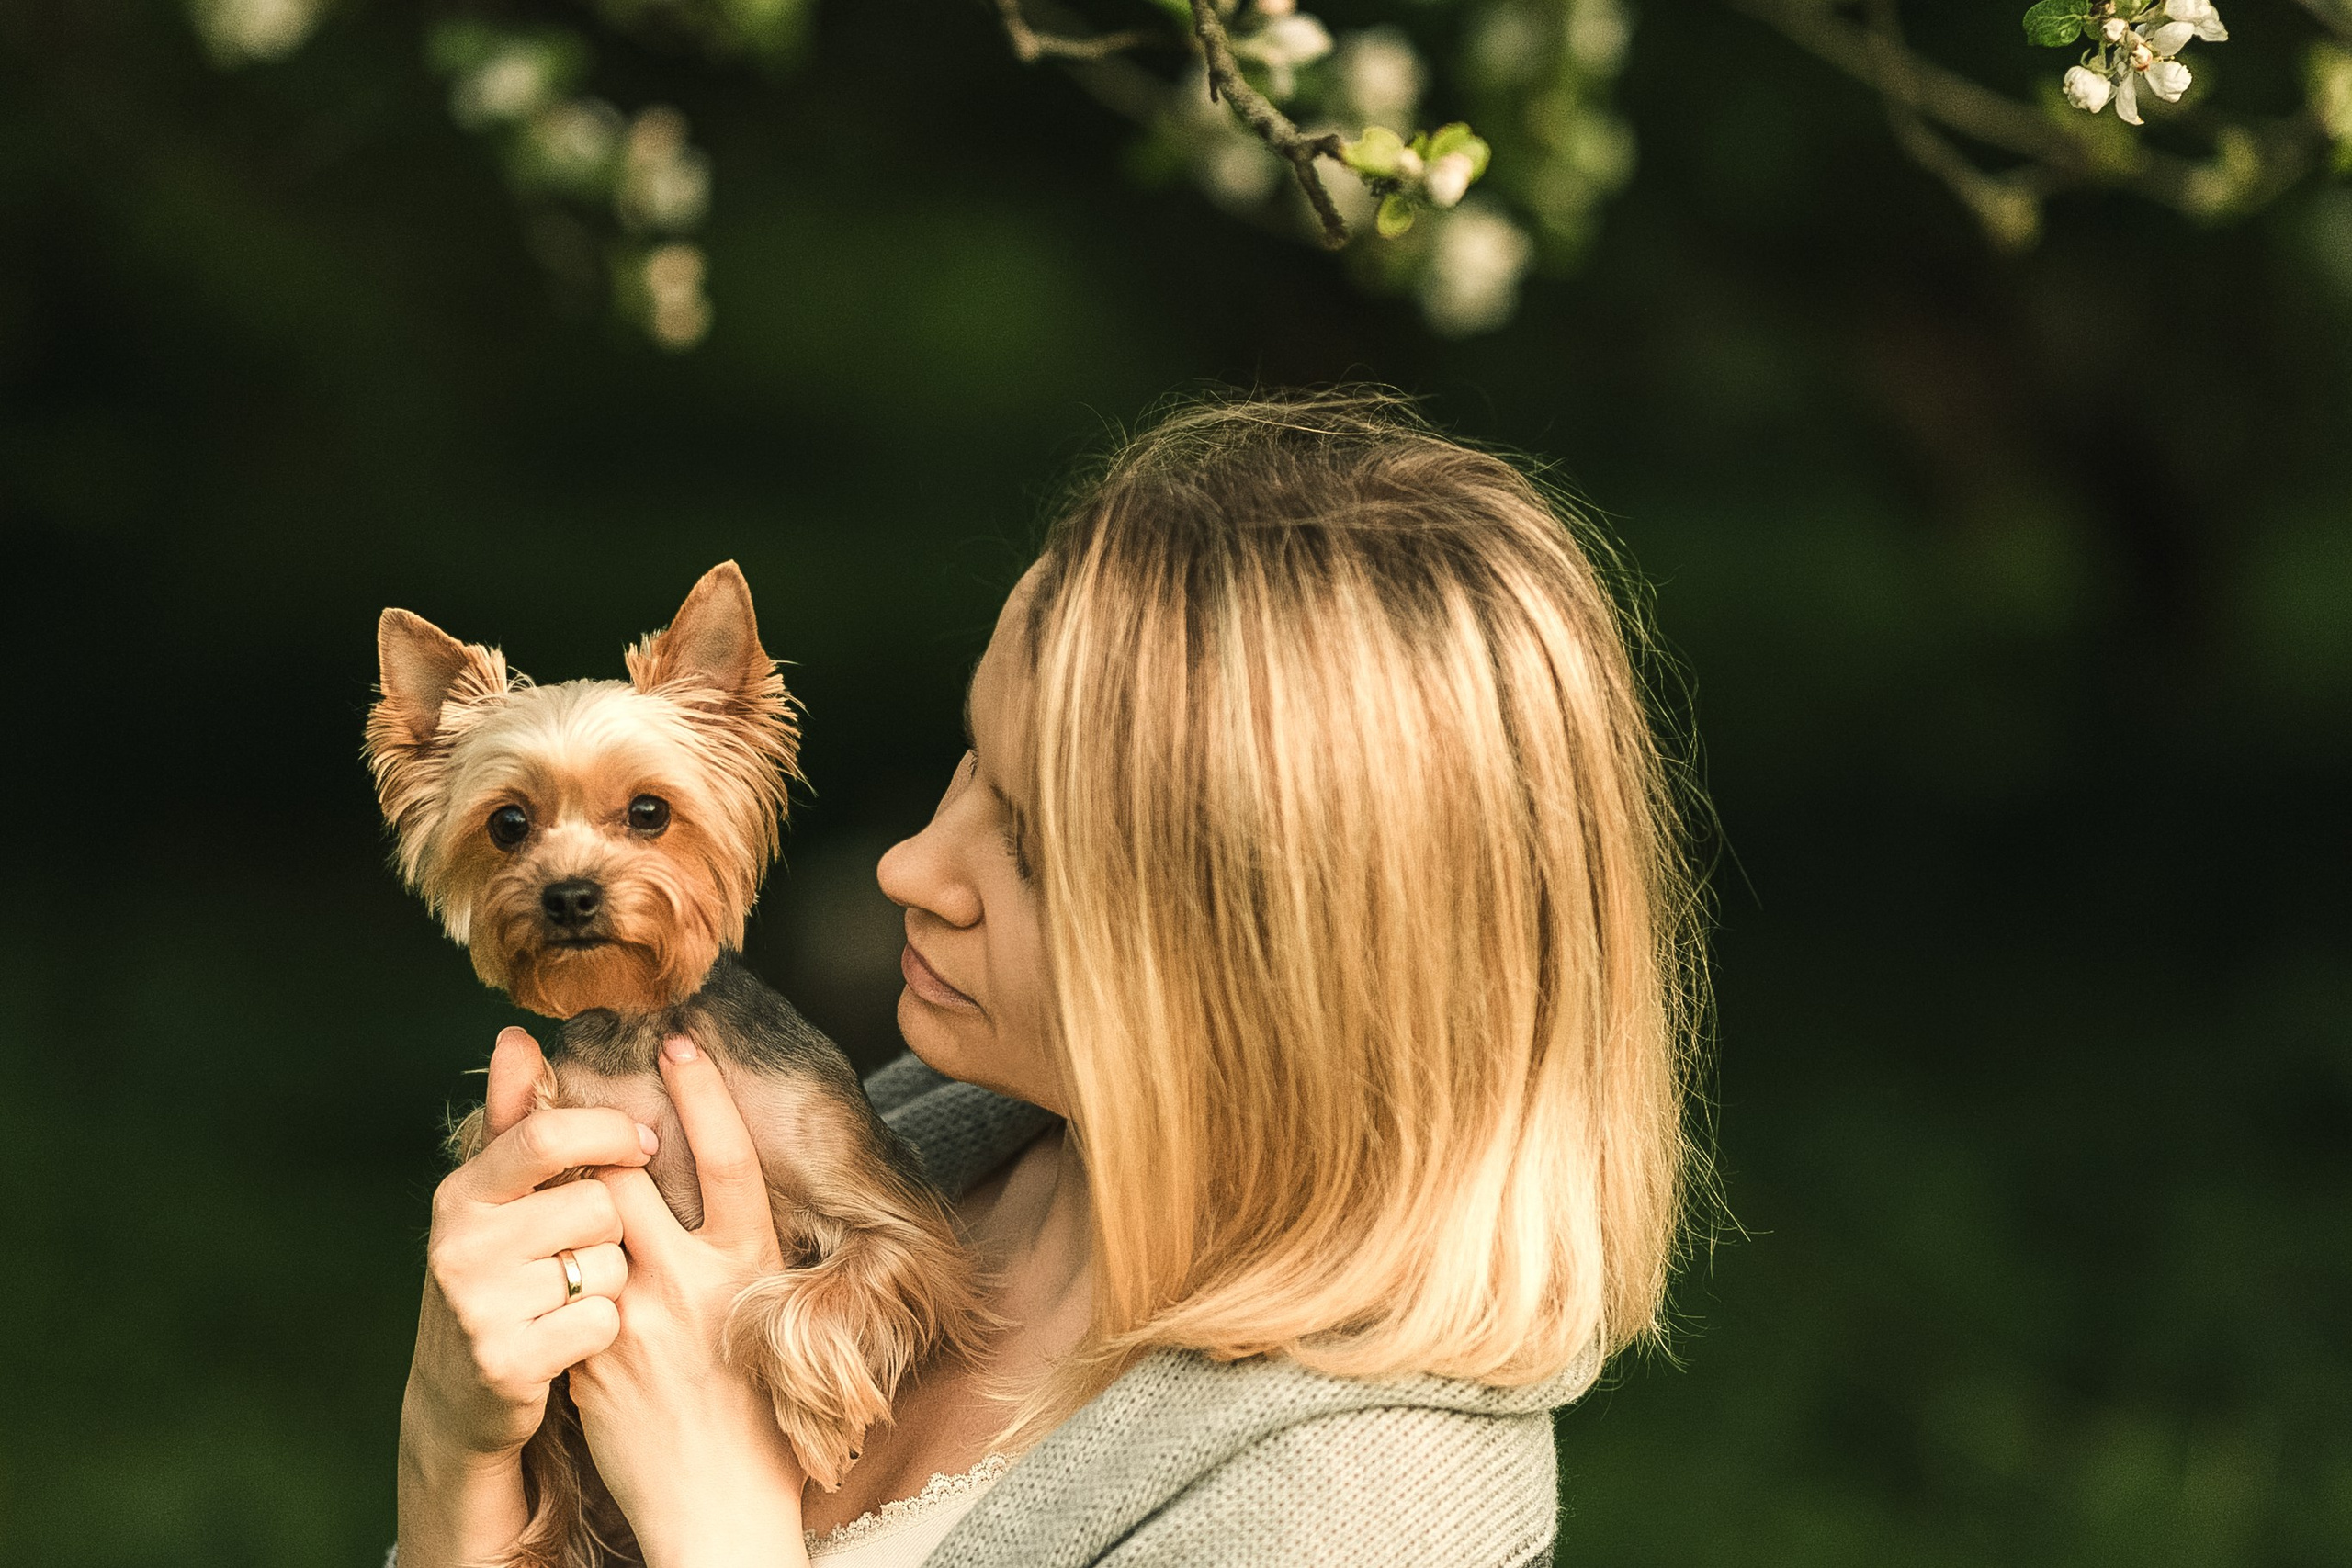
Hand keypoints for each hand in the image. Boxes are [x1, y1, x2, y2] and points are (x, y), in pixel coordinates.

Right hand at [396, 1026, 657, 1567]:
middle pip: (597, 1204)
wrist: (461, 1395)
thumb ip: (512, 1116)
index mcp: (462, 1192)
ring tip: (568, 1296)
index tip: (642, 1142)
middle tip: (580, 1250)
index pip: (546, 1135)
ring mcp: (478, 1306)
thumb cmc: (497, 1274)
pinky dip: (599, 1331)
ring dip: (607, 1281)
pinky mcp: (507, 1361)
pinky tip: (567, 1338)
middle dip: (609, 1227)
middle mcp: (460, 1243)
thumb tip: (517, 1035)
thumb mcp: (494, 1198)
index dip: (609, 1133)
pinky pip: (603, 1321)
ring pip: (607, 1265)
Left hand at [570, 1033, 809, 1566]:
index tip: (679, 1040)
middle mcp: (693, 1281)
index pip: (726, 1159)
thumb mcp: (773, 1313)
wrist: (719, 1505)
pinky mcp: (592, 1353)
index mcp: (750, 1266)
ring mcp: (636, 1317)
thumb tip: (724, 1198)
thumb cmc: (761, 1415)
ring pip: (583, 1221)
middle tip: (568, 1063)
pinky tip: (532, 1229)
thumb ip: (740, 1256)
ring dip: (560, 1176)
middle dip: (596, 1119)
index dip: (703, 1094)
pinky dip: (550, 1250)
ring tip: (537, 1127)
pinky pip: (565, 1283)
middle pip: (629, 1176)